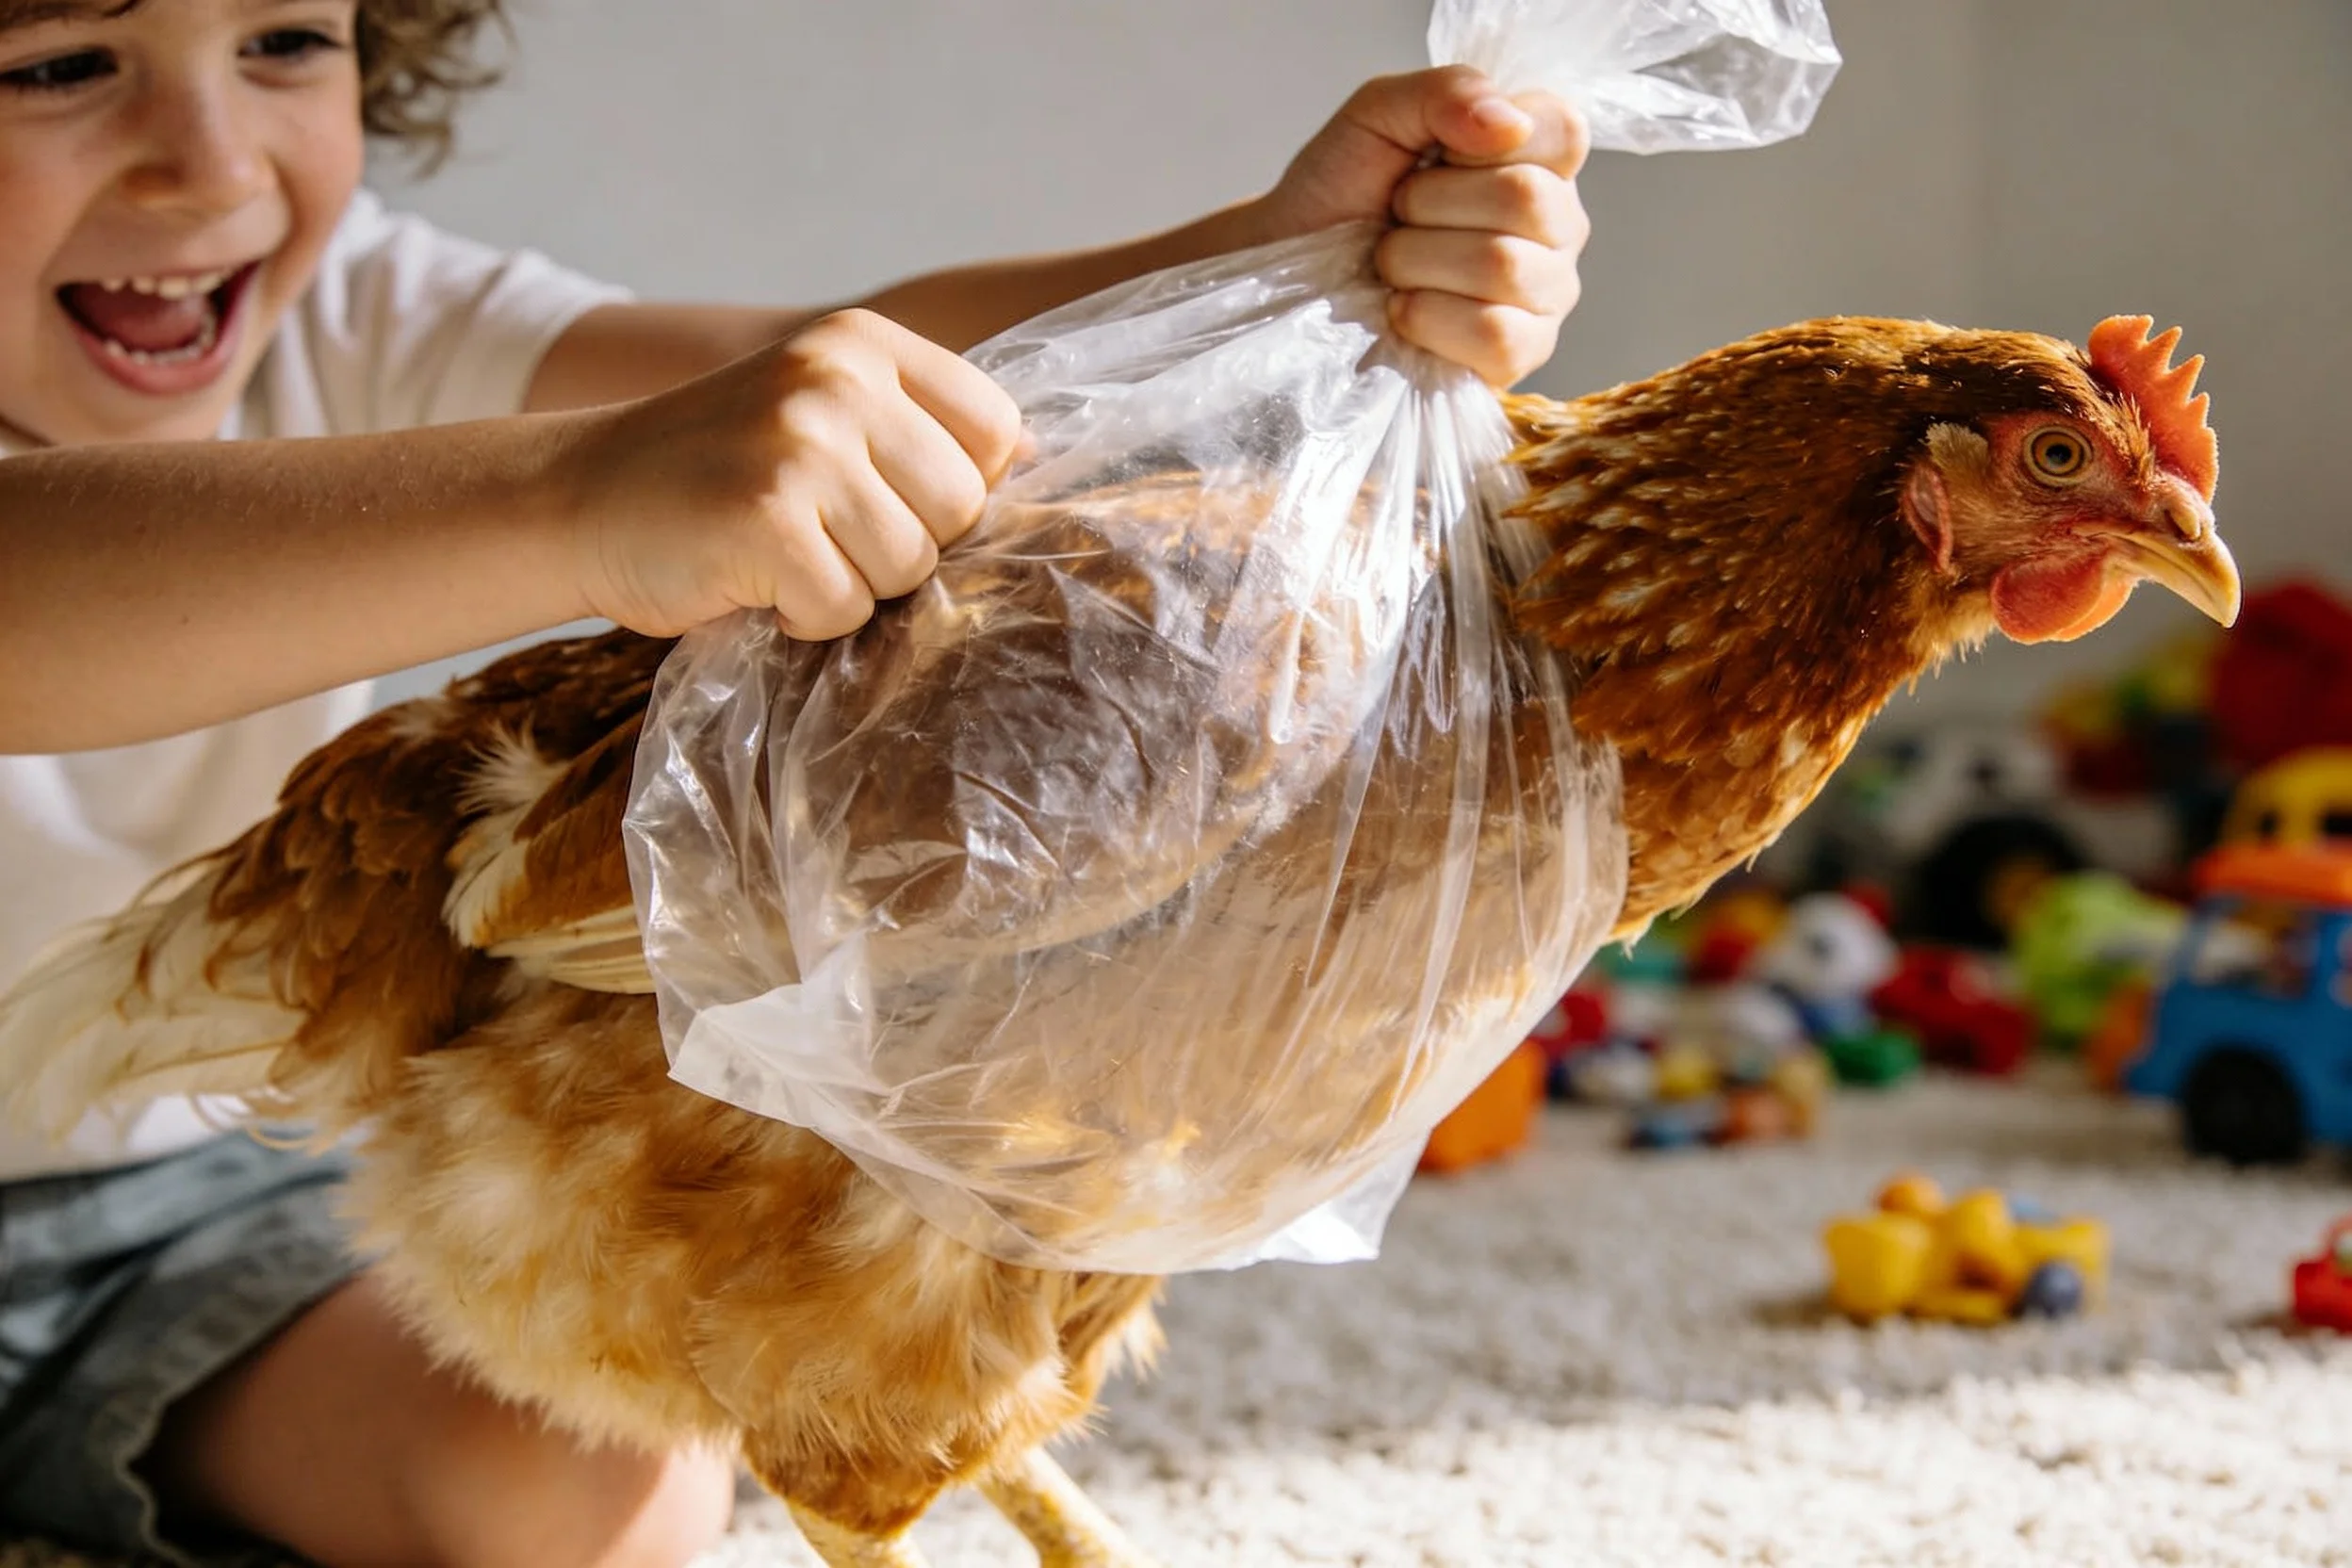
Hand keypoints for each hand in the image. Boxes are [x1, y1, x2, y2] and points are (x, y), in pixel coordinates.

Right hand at [563, 309, 1021, 640]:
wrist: (574, 496)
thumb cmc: (716, 470)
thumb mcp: (820, 411)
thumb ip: (917, 429)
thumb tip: (1034, 462)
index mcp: (864, 343)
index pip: (994, 430)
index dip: (956, 490)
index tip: (888, 502)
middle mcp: (837, 379)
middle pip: (962, 509)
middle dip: (903, 546)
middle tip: (823, 536)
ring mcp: (801, 445)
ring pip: (909, 567)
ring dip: (851, 587)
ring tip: (784, 555)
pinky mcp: (766, 520)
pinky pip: (843, 609)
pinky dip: (802, 619)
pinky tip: (752, 582)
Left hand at [1253, 67, 1590, 386]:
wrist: (1291, 270)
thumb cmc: (1342, 191)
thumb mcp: (1378, 114)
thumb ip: (1446, 91)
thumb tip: (1506, 124)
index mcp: (1538, 158)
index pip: (1562, 130)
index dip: (1482, 141)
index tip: (1435, 154)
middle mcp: (1557, 225)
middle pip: (1525, 199)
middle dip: (1429, 205)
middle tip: (1399, 216)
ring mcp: (1545, 295)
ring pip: (1503, 267)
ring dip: (1417, 261)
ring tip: (1394, 265)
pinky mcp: (1520, 356)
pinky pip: (1494, 333)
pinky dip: (1426, 317)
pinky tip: (1403, 310)